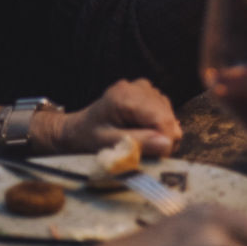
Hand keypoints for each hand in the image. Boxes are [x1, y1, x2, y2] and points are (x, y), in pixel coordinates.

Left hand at [36, 78, 181, 157]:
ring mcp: (143, 87)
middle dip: (163, 139)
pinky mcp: (146, 92)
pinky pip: (164, 111)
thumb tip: (167, 144)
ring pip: (169, 114)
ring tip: (140, 142)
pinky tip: (142, 132)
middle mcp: (137, 87)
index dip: (165, 141)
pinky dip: (158, 126)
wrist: (78, 129)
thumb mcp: (108, 145)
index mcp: (125, 96)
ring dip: (161, 133)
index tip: (156, 158)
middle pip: (167, 116)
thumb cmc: (87, 138)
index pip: (161, 119)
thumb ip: (137, 143)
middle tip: (146, 153)